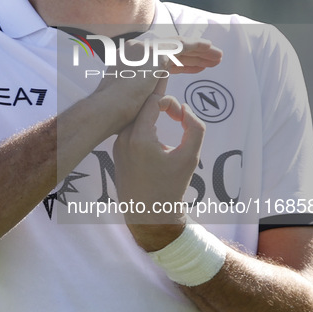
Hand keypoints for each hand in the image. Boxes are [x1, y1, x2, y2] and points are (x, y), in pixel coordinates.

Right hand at [91, 37, 221, 134]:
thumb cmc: (115, 115)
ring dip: (199, 51)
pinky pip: (182, 46)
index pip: (162, 61)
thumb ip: (142, 94)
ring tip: (217, 57)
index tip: (195, 68)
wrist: (108, 110)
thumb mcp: (131, 101)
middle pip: (172, 51)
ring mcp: (146, 49)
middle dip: (192, 56)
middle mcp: (137, 50)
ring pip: (179, 46)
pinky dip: (196, 46)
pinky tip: (210, 49)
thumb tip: (146, 100)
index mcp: (131, 61)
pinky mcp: (155, 53)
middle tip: (210, 60)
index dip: (180, 65)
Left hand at [113, 94, 204, 250]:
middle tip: (172, 96)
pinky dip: (143, 124)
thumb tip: (184, 108)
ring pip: (135, 117)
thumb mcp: (190, 157)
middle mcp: (123, 139)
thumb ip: (195, 127)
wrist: (149, 215)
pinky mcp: (117, 152)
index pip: (152, 102)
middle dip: (159, 102)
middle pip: (141, 107)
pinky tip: (154, 124)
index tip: (181, 114)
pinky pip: (130, 129)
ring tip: (167, 110)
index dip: (169, 100)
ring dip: (151, 113)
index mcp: (138, 138)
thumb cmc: (171, 187)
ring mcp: (117, 145)